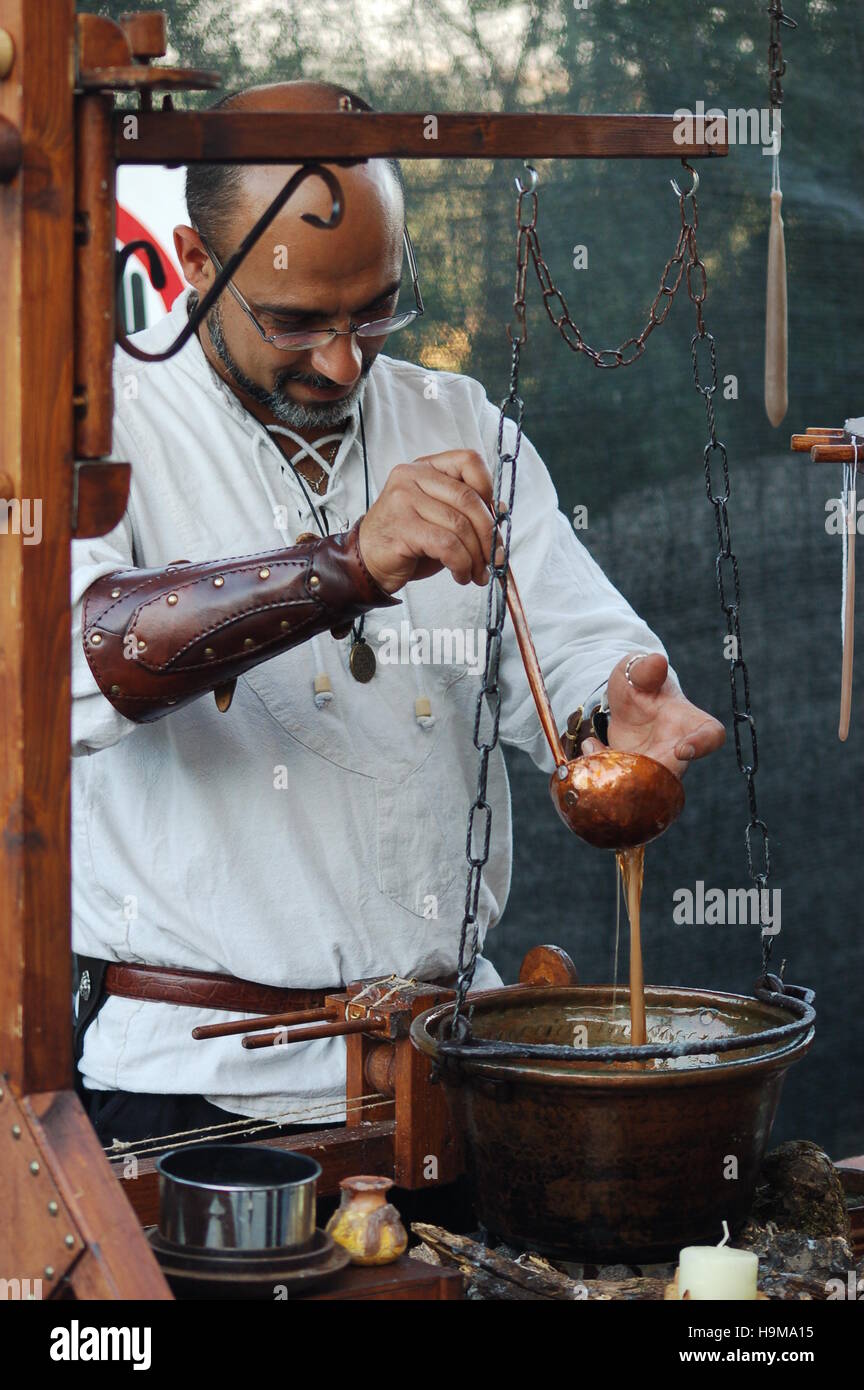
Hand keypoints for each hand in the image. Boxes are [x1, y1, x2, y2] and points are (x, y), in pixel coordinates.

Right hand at [358, 450, 497, 592]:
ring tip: (477, 573)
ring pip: (459, 525)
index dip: (489, 487)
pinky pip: (446, 545)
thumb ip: (465, 510)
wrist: (367, 562)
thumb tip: (500, 513)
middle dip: (489, 534)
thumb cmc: (406, 541)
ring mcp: (404, 500)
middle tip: (496, 558)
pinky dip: (461, 564)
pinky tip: (461, 575)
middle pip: (468, 499)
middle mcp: (412, 477)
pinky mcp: (402, 527)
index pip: (468, 461)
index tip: (494, 517)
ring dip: (476, 556)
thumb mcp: (438, 518)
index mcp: (425, 468)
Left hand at [581, 652, 725, 777]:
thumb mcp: (636, 671)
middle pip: (671, 772)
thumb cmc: (640, 685)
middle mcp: (676, 751)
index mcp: (689, 721)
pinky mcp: (633, 778)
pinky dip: (601, 770)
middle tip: (624, 761)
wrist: (622, 704)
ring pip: (644, 784)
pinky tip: (592, 748)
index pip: (711, 735)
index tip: (682, 750)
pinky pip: (620, 784)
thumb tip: (656, 660)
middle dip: (648, 773)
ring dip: (620, 774)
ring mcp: (654, 767)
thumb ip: (645, 668)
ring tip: (599, 750)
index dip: (703, 744)